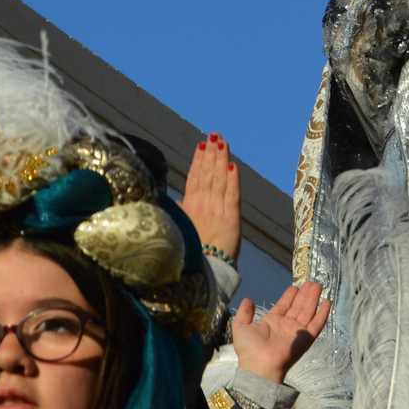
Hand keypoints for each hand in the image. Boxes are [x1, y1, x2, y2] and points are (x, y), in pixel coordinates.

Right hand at [176, 132, 241, 263]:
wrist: (204, 272)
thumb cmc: (194, 252)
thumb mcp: (182, 230)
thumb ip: (181, 213)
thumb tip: (175, 201)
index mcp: (190, 207)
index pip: (195, 177)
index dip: (199, 160)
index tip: (202, 144)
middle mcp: (203, 205)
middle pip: (208, 173)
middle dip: (212, 153)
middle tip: (215, 135)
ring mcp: (217, 210)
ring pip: (219, 179)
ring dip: (221, 159)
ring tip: (223, 142)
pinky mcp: (232, 218)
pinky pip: (233, 194)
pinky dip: (233, 179)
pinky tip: (233, 165)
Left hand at [232, 281, 331, 383]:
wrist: (260, 365)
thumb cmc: (250, 347)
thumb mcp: (241, 327)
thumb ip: (244, 313)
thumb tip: (248, 299)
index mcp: (272, 322)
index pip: (284, 305)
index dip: (290, 296)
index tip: (296, 286)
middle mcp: (286, 325)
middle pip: (298, 306)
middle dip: (304, 294)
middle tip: (311, 282)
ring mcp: (297, 331)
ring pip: (308, 311)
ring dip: (313, 298)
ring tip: (318, 285)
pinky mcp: (306, 338)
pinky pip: (317, 324)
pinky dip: (323, 313)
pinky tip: (327, 302)